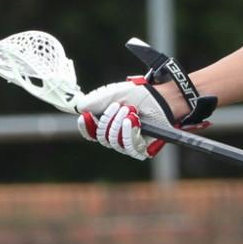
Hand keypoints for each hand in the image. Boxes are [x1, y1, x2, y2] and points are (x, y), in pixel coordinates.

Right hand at [72, 44, 215, 159]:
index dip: (85, 126)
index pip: (90, 132)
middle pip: (100, 137)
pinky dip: (129, 132)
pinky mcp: (140, 149)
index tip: (85, 116)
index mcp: (107, 124)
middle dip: (108, 120)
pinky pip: (128, 146)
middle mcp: (115, 136)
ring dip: (120, 124)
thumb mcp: (115, 94)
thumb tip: (80, 107)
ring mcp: (127, 144)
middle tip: (120, 106)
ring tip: (131, 111)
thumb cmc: (141, 96)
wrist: (163, 99)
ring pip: (113, 142)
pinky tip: (135, 121)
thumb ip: (96, 100)